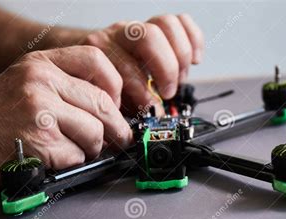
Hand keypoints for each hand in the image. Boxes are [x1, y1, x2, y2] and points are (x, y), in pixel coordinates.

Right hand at [0, 46, 131, 193]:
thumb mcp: (27, 83)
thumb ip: (65, 86)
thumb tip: (112, 108)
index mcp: (41, 63)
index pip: (96, 60)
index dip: (115, 86)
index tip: (116, 104)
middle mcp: (41, 81)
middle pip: (103, 103)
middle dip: (116, 128)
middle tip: (119, 139)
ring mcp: (40, 110)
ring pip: (95, 132)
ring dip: (92, 149)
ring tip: (77, 149)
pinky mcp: (40, 141)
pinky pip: (78, 155)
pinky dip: (73, 163)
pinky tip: (56, 159)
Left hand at [60, 14, 204, 113]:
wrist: (91, 66)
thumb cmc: (103, 88)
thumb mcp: (108, 103)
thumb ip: (123, 112)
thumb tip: (144, 130)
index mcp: (101, 53)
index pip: (127, 67)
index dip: (143, 93)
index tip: (152, 111)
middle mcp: (119, 35)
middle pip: (148, 37)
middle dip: (165, 69)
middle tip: (168, 93)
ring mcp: (139, 27)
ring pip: (165, 25)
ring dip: (179, 56)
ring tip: (180, 79)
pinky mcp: (158, 25)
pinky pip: (181, 21)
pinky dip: (193, 40)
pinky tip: (194, 61)